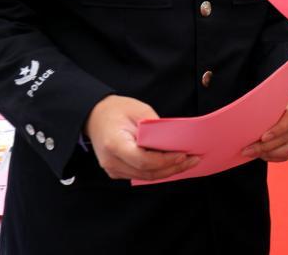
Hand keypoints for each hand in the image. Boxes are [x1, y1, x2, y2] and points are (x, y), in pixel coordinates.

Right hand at [84, 95, 199, 180]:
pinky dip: (158, 171)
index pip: (143, 160)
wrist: (94, 116)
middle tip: (193, 160)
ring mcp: (113, 169)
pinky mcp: (116, 171)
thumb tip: (174, 140)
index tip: (183, 154)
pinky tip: (172, 164)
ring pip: (145, 177)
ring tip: (188, 163)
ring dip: (168, 172)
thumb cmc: (116, 110)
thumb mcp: (138, 110)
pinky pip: (141, 175)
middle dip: (173, 168)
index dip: (165, 160)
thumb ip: (155, 127)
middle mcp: (112, 161)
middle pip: (147, 173)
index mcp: (115, 144)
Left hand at [242, 97, 287, 161]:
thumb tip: (247, 123)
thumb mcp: (268, 100)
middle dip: (265, 146)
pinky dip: (272, 157)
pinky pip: (286, 155)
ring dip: (268, 154)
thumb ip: (262, 108)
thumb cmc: (270, 101)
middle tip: (247, 150)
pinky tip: (261, 155)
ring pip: (287, 150)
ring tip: (253, 154)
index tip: (263, 138)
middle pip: (285, 137)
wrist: (280, 105)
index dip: (277, 131)